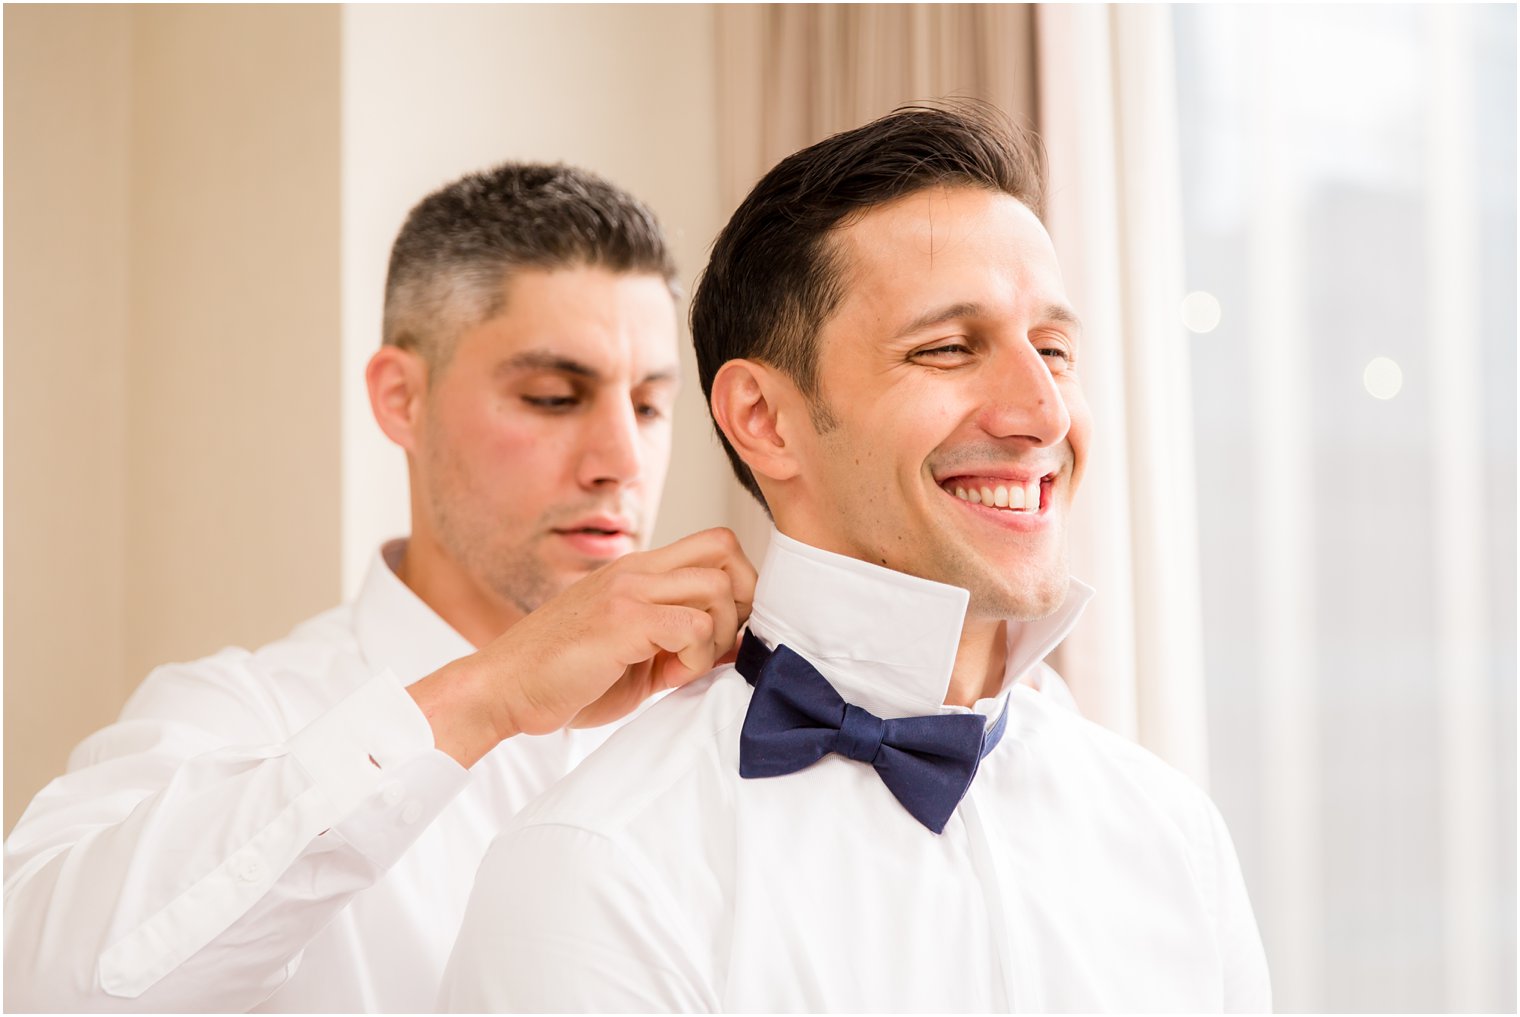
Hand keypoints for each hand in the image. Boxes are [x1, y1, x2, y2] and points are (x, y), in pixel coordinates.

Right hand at [410, 528, 756, 766]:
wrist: (502, 689)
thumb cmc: (564, 678)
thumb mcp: (633, 654)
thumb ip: (677, 642)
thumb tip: (733, 645)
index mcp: (637, 572)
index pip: (713, 545)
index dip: (737, 584)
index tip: (722, 634)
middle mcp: (635, 570)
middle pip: (725, 548)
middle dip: (743, 599)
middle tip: (718, 645)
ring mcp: (628, 592)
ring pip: (718, 586)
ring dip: (719, 634)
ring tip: (685, 666)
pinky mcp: (622, 621)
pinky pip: (695, 626)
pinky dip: (696, 658)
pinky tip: (668, 677)